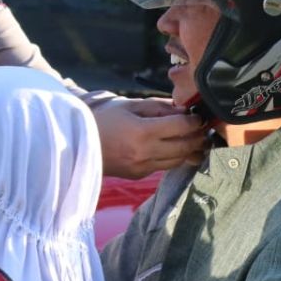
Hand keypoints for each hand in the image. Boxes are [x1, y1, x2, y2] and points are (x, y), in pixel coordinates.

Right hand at [92, 97, 207, 178]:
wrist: (76, 145)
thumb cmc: (102, 120)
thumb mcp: (129, 105)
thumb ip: (158, 107)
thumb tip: (183, 110)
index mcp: (143, 132)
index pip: (181, 127)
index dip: (195, 121)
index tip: (199, 116)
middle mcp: (145, 153)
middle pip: (185, 147)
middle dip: (198, 137)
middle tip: (204, 129)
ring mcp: (143, 167)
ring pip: (178, 161)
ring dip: (190, 150)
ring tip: (197, 140)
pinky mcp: (139, 175)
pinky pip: (164, 166)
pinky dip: (174, 157)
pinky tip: (176, 148)